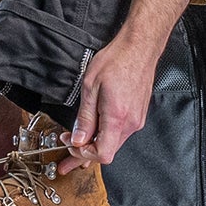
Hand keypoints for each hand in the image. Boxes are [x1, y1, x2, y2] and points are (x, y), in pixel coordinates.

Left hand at [60, 0, 189, 173]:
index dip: (83, 154)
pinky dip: (105, 136)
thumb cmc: (115, 61)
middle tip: (66, 158)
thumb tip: (78, 140)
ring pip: (113, 143)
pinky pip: (119, 133)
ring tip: (76, 144)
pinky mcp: (138, 115)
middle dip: (84, 154)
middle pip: (107, 151)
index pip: (103, 153)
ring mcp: (136, 120)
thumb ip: (85, 117)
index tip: (69, 145)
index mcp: (117, 117)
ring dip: (94, 145)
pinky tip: (93, 133)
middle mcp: (130, 123)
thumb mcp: (90, 87)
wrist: (139, 48)